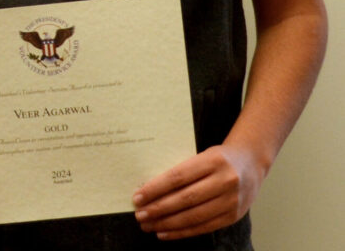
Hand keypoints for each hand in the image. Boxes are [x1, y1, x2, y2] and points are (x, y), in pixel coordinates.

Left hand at [132, 144, 264, 239]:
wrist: (251, 162)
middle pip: (185, 199)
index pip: (178, 177)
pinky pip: (204, 227)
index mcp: (212, 160)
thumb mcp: (201, 155)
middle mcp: (224, 181)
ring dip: (167, 223)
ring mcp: (231, 201)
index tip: (138, 196)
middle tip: (139, 214)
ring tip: (148, 225)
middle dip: (158, 209)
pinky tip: (165, 233)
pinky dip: (182, 232)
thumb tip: (149, 188)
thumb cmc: (218, 157)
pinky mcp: (233, 216)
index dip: (156, 188)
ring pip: (193, 216)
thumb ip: (181, 170)